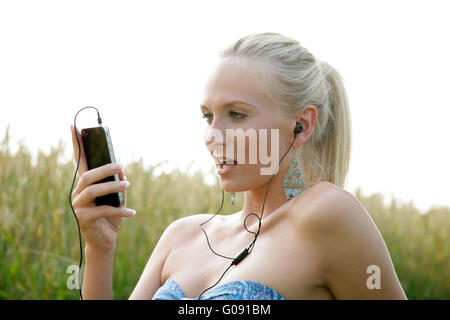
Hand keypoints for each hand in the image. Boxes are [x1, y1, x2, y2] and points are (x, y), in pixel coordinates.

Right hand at [70, 125, 135, 252]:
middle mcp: (78, 193)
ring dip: (112, 187)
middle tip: (120, 166)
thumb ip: (118, 184)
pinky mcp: (83, 219)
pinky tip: (132, 212)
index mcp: (85, 185)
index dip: (76, 143)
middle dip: (105, 169)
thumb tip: (122, 172)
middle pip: (88, 176)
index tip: (73, 124)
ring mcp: (78, 206)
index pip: (79, 161)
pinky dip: (120, 210)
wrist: (105, 241)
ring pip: (93, 191)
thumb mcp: (118, 198)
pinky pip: (103, 211)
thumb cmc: (111, 216)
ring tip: (127, 185)